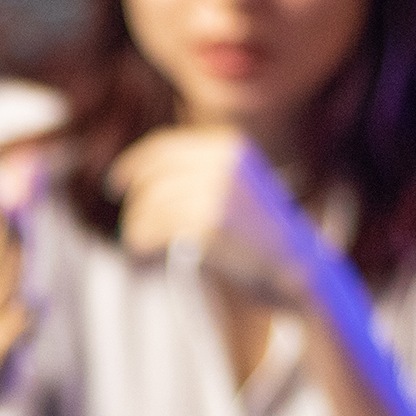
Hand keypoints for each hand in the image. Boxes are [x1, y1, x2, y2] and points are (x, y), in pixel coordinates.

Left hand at [105, 125, 321, 307]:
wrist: (300, 269)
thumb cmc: (265, 235)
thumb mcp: (241, 185)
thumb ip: (203, 173)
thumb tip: (144, 176)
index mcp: (229, 146)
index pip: (164, 146)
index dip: (133, 163)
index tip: (115, 183)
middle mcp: (222, 162)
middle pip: (152, 175)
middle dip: (133, 200)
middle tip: (127, 224)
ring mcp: (215, 192)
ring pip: (150, 204)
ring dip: (135, 226)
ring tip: (136, 245)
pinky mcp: (207, 225)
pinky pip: (155, 228)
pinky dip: (140, 241)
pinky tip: (142, 253)